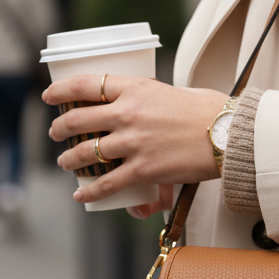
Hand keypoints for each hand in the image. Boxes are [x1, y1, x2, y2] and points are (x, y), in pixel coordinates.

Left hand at [43, 74, 228, 211]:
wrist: (229, 134)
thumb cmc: (209, 111)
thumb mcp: (173, 91)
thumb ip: (151, 97)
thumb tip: (143, 105)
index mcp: (134, 88)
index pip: (85, 84)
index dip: (60, 90)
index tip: (49, 96)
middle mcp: (127, 113)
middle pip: (78, 119)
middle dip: (60, 128)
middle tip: (56, 133)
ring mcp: (133, 143)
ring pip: (86, 153)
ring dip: (69, 160)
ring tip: (66, 163)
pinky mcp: (143, 170)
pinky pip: (107, 183)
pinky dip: (89, 192)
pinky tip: (80, 194)